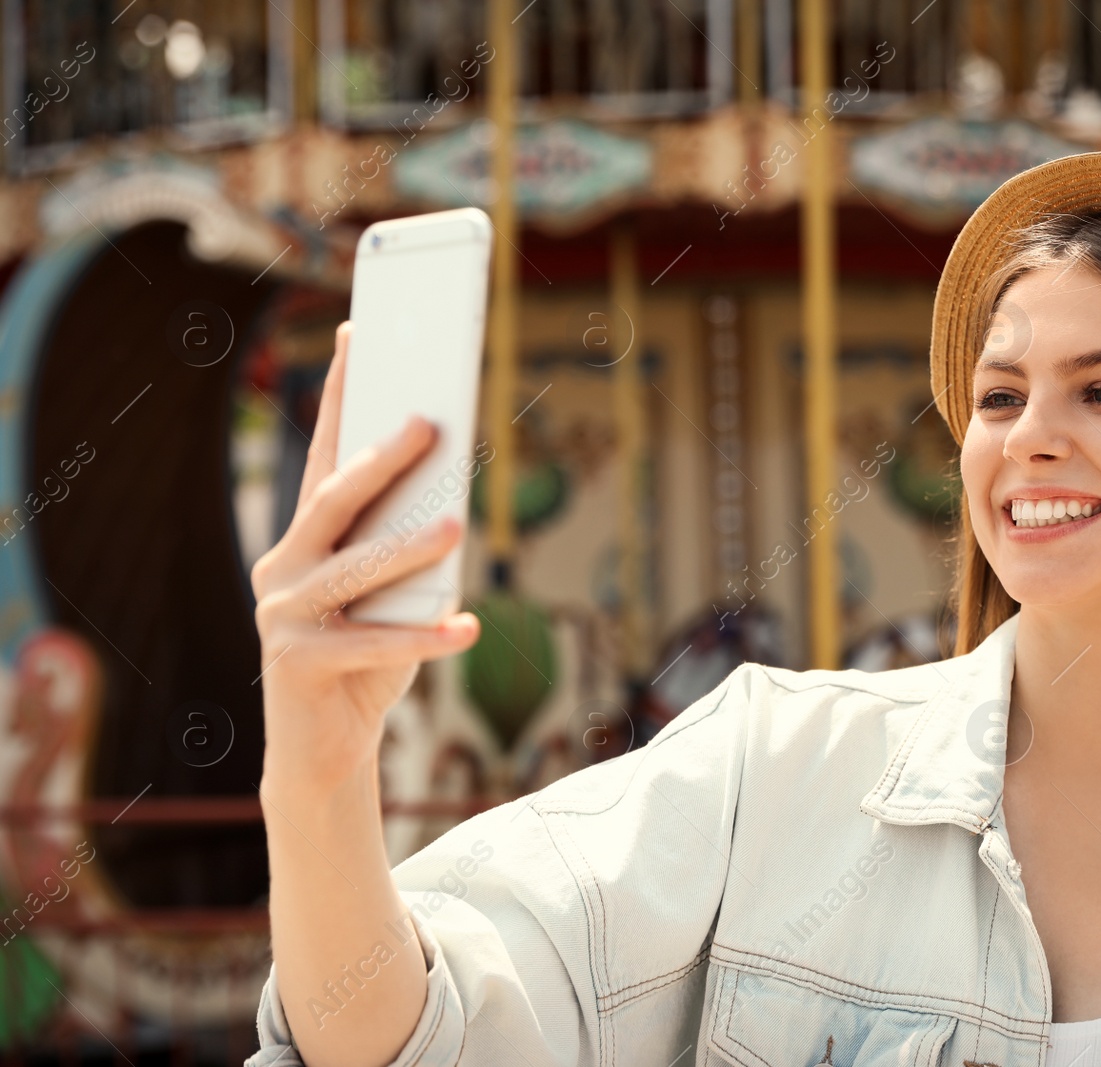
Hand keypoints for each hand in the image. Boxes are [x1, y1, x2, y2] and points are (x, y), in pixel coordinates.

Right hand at [251, 321, 480, 797]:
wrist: (324, 751)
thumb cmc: (367, 661)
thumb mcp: (390, 599)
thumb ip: (406, 556)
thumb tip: (453, 508)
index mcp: (304, 541)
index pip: (323, 455)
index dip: (338, 394)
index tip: (357, 335)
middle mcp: (284, 567)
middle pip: (335, 499)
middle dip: (381, 457)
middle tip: (428, 423)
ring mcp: (283, 615)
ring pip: (354, 570)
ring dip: (408, 548)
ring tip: (455, 526)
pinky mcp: (298, 663)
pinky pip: (374, 644)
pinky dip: (425, 637)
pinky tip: (467, 628)